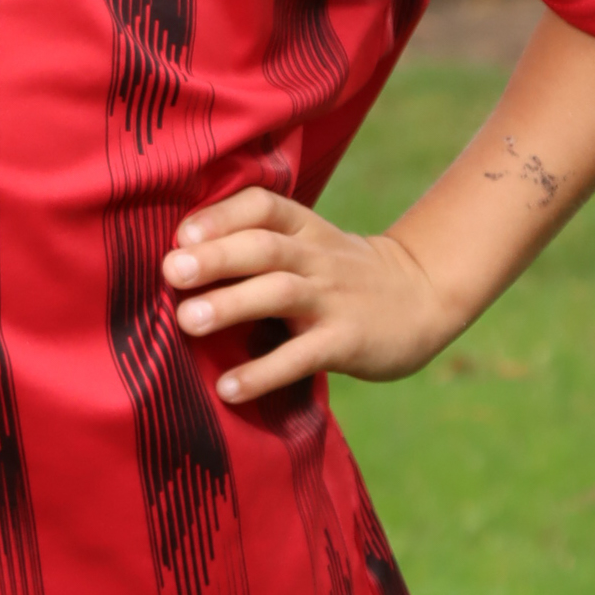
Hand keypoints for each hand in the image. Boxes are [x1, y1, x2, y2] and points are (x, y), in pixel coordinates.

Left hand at [163, 188, 458, 406]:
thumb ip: (257, 246)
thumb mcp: (310, 245)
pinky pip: (301, 356)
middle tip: (170, 271)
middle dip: (215, 256)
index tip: (181, 233)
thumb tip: (176, 260)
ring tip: (187, 321)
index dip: (222, 215)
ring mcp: (332, 299)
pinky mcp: (346, 341)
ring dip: (232, 304)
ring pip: (280, 293)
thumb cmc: (342, 274)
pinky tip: (228, 388)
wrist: (423, 297)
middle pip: (263, 247)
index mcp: (304, 228)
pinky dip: (264, 372)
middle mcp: (316, 257)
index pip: (262, 206)